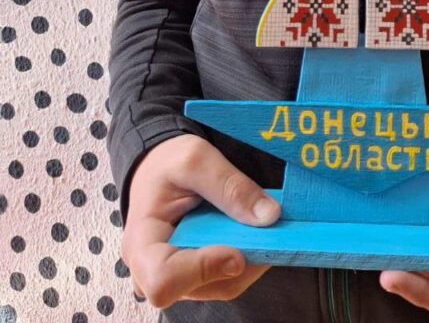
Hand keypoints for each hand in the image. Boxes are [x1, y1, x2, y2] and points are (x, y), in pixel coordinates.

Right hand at [121, 133, 280, 308]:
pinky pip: (231, 278)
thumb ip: (230, 185)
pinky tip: (255, 230)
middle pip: (201, 288)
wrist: (161, 168)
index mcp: (141, 244)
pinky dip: (251, 256)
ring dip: (250, 257)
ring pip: (223, 286)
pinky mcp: (200, 276)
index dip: (202, 270)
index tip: (236, 249)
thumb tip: (269, 217)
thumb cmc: (168, 164)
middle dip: (238, 258)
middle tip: (263, 225)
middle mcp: (154, 272)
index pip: (163, 281)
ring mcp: (179, 278)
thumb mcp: (196, 159)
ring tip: (259, 221)